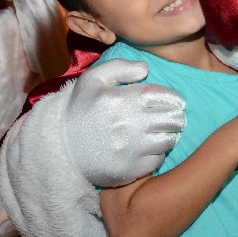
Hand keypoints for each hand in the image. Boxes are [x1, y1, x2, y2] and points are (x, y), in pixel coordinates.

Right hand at [62, 59, 186, 187]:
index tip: (175, 101)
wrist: (60, 148)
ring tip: (164, 131)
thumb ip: (120, 67)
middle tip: (173, 116)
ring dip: (170, 134)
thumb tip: (146, 68)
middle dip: (176, 116)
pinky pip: (158, 159)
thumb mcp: (92, 79)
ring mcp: (132, 149)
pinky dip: (158, 152)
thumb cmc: (80, 110)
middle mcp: (130, 124)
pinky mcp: (131, 169)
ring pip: (169, 139)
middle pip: (172, 119)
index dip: (174, 98)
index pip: (165, 96)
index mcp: (122, 99)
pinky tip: (150, 147)